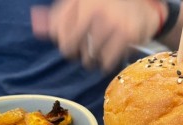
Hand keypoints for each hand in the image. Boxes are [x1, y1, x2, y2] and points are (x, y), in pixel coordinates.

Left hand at [31, 0, 160, 71]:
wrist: (146, 7)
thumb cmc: (109, 7)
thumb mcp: (83, 4)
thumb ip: (60, 16)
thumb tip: (36, 26)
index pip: (58, 31)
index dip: (64, 42)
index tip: (73, 44)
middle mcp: (94, 7)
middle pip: (70, 48)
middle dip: (77, 53)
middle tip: (87, 49)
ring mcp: (111, 21)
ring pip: (88, 57)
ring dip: (93, 58)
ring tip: (101, 49)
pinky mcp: (126, 34)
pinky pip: (106, 61)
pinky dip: (107, 62)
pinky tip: (111, 54)